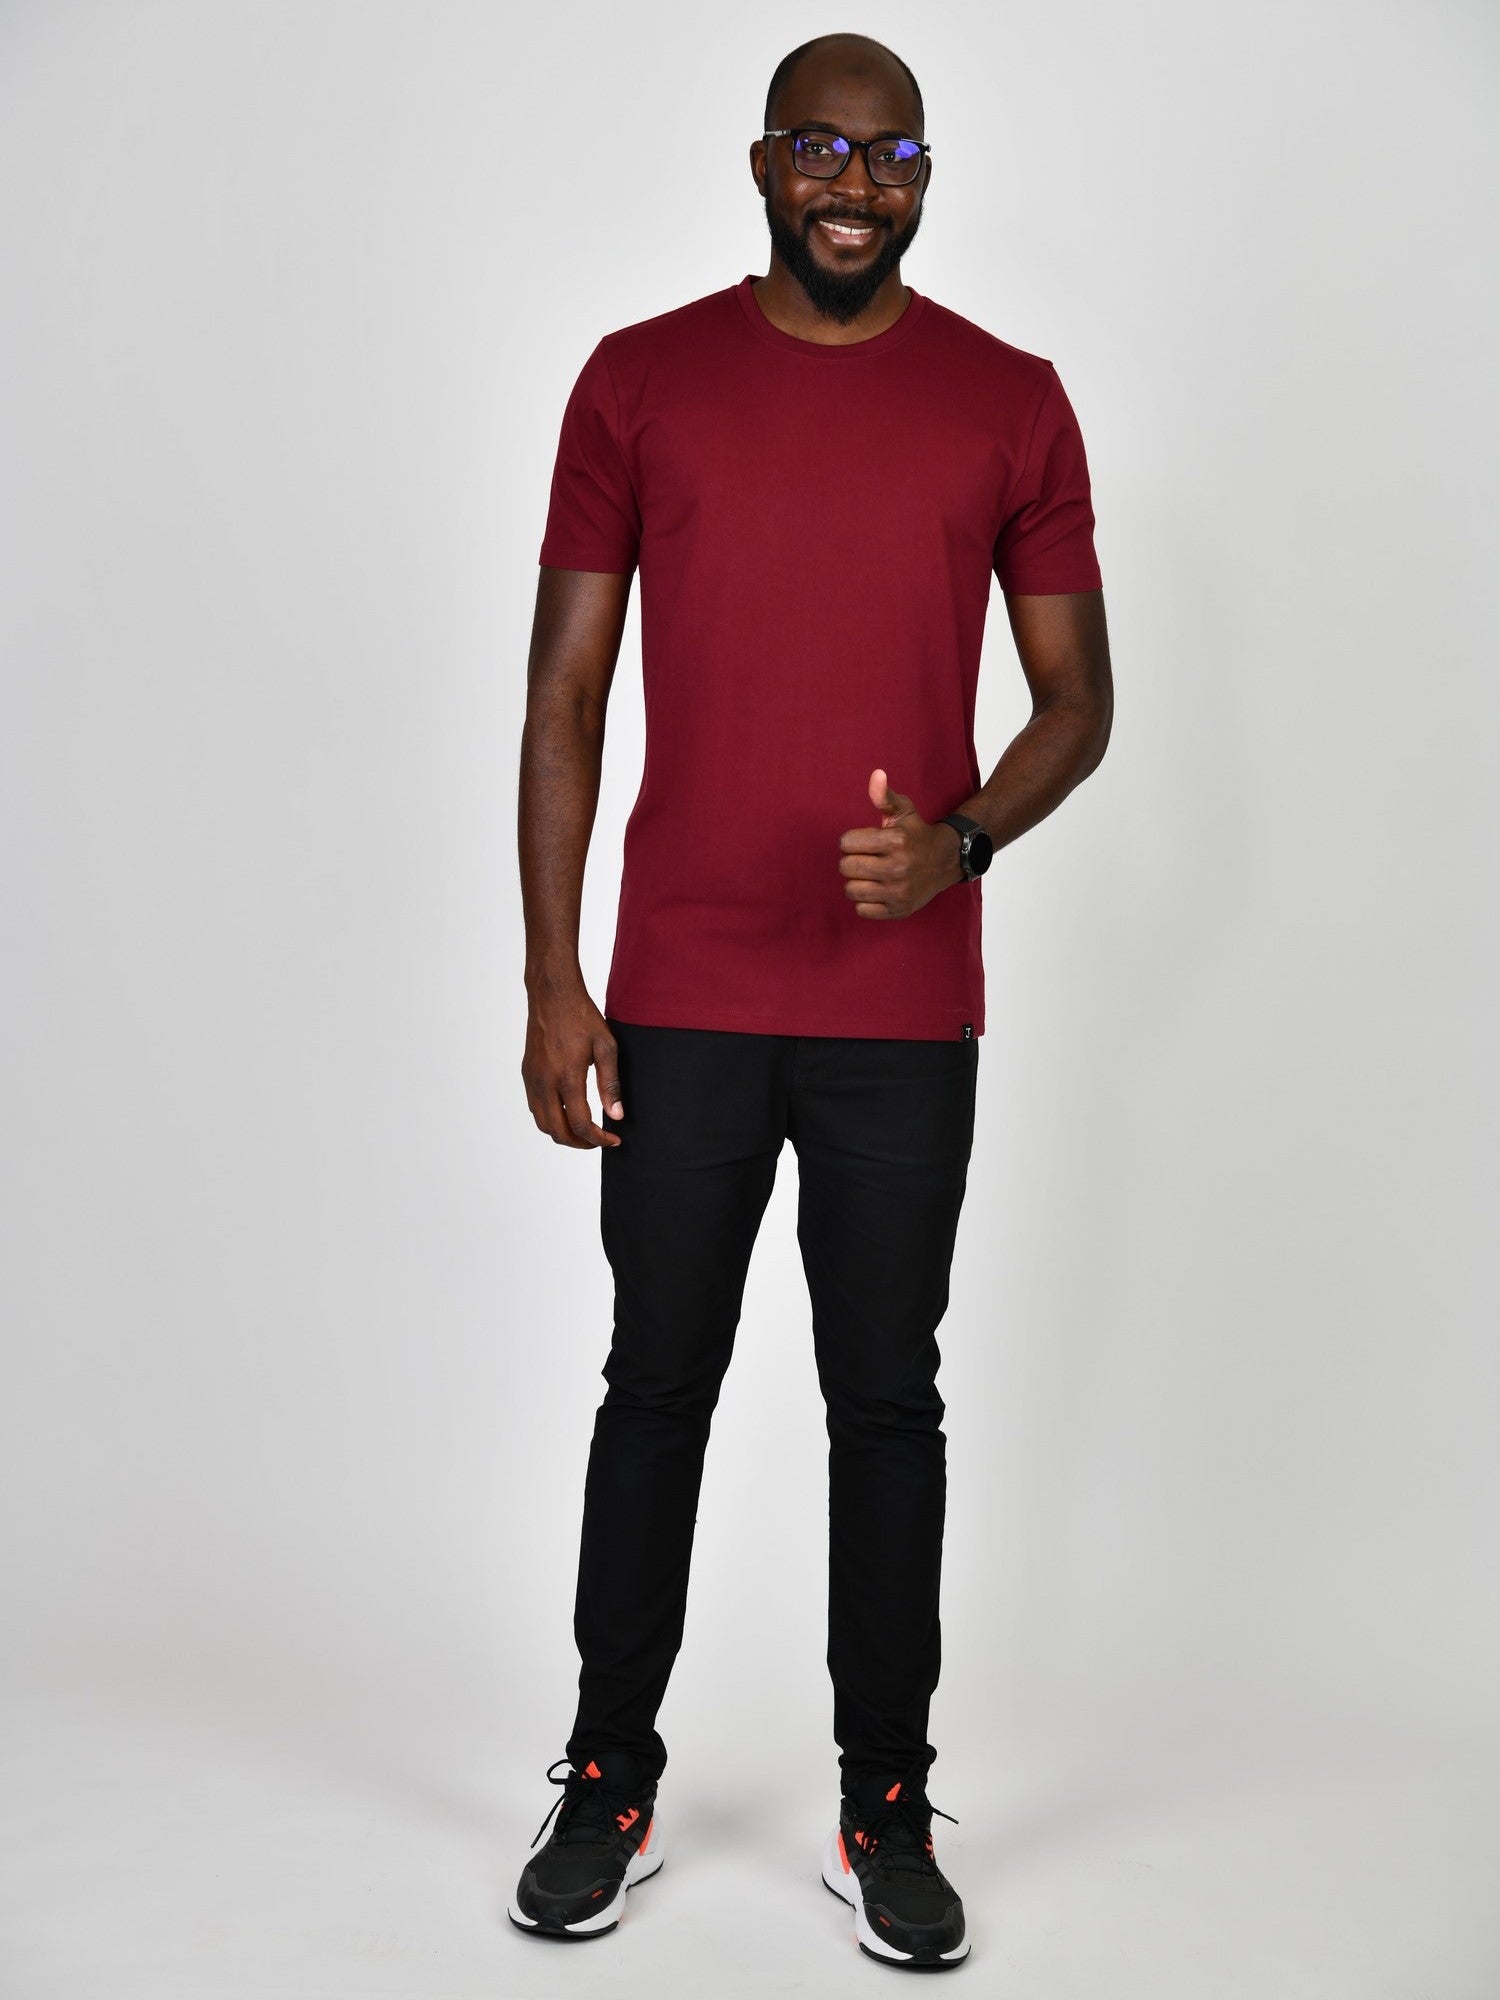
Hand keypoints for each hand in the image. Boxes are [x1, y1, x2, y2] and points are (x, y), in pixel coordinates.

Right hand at [522, 979, 624, 1147]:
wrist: (552, 994)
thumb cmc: (581, 1016)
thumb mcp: (606, 1047)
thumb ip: (610, 1084)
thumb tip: (616, 1115)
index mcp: (567, 1076)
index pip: (580, 1124)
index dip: (598, 1139)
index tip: (613, 1140)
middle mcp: (545, 1081)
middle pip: (557, 1131)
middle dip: (579, 1143)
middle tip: (598, 1141)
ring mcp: (532, 1078)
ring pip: (542, 1122)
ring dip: (562, 1133)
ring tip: (583, 1131)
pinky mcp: (527, 1072)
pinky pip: (535, 1106)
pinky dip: (550, 1118)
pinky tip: (567, 1111)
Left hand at [838, 769, 963, 919]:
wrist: (946, 861)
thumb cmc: (917, 834)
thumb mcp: (904, 811)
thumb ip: (884, 796)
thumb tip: (876, 774)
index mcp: (896, 841)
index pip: (846, 842)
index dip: (851, 840)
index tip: (864, 841)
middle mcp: (898, 868)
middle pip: (846, 867)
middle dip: (852, 860)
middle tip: (867, 858)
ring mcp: (899, 891)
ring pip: (851, 889)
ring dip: (857, 881)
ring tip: (870, 874)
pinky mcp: (899, 909)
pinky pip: (862, 910)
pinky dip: (865, 901)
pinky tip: (877, 890)